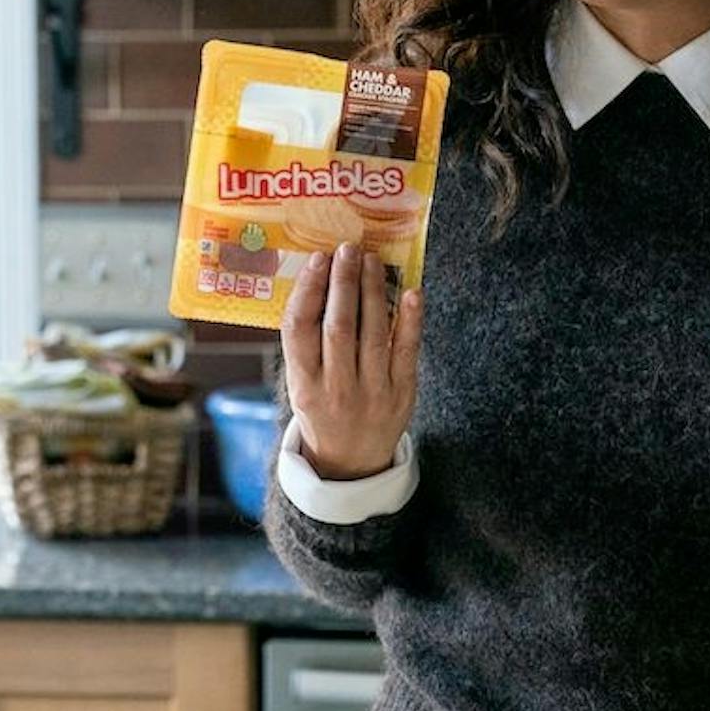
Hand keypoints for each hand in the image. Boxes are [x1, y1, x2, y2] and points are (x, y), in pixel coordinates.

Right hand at [283, 243, 422, 480]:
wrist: (351, 461)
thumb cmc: (322, 408)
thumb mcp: (300, 382)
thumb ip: (305, 342)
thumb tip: (318, 280)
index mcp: (303, 383)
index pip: (299, 329)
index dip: (307, 290)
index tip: (317, 259)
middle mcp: (335, 388)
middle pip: (338, 326)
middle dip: (343, 282)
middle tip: (348, 249)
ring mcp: (371, 393)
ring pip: (372, 333)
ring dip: (373, 290)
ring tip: (372, 261)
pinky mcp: (401, 395)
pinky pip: (406, 351)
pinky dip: (410, 320)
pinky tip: (411, 292)